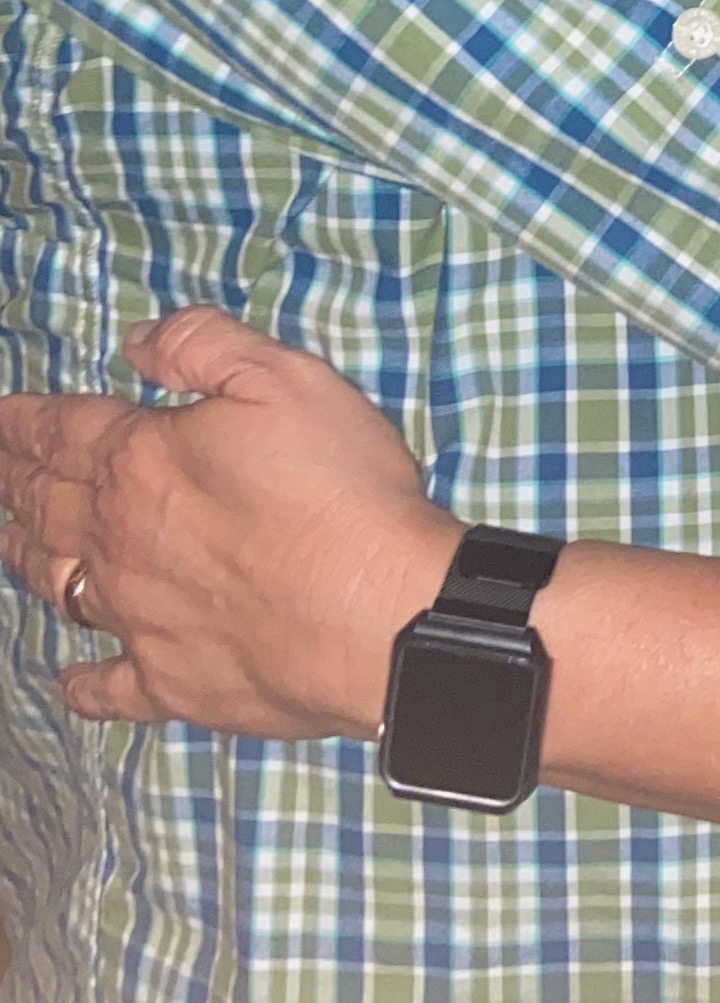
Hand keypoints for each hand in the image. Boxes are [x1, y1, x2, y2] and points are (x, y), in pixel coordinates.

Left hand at [0, 306, 460, 735]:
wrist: (375, 612)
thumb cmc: (337, 487)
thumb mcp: (284, 377)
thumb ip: (204, 346)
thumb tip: (138, 341)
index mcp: (143, 461)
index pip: (65, 432)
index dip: (25, 422)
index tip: (0, 418)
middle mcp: (120, 540)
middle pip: (47, 505)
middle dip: (12, 480)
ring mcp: (137, 618)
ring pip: (59, 585)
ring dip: (26, 557)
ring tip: (6, 540)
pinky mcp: (168, 683)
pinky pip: (106, 686)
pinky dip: (81, 682)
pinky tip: (70, 677)